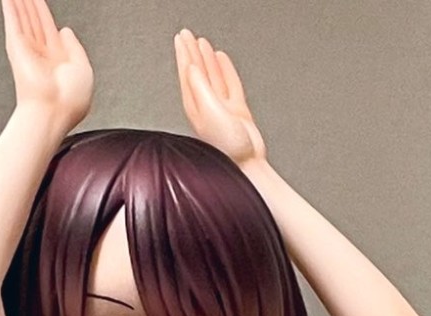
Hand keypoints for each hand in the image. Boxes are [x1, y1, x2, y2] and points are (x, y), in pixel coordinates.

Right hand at [2, 0, 92, 132]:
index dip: (44, 13)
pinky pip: (14, 21)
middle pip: (35, 20)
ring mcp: (27, 51)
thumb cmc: (69, 101)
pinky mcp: (17, 48)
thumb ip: (76, 47)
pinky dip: (10, 8)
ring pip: (24, 17)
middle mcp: (40, 56)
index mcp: (57, 61)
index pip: (49, 29)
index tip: (39, 2)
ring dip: (20, 1)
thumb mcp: (83, 69)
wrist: (52, 113)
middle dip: (31, 3)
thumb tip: (65, 30)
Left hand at [174, 30, 266, 165]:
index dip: (185, 55)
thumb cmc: (229, 148)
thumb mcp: (211, 113)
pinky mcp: (237, 112)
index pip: (188, 75)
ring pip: (213, 77)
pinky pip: (229, 85)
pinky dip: (225, 70)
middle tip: (187, 34)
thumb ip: (201, 89)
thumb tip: (191, 68)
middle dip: (192, 53)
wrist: (249, 166)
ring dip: (206, 59)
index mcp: (197, 108)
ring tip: (202, 43)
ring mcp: (223, 109)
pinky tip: (221, 60)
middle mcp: (207, 108)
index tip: (181, 38)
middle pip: (197, 74)